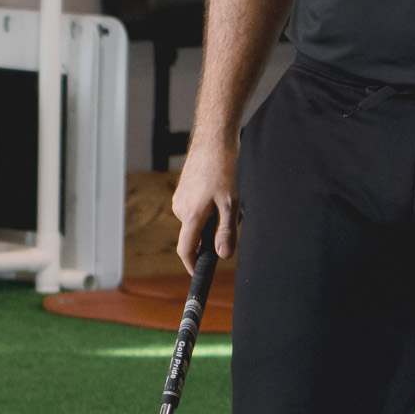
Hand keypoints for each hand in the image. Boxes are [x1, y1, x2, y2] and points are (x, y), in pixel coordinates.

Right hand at [170, 131, 238, 276]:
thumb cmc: (223, 169)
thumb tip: (224, 256)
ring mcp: (180, 199)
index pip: (185, 249)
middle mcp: (180, 209)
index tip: (199, 273)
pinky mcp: (183, 191)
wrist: (213, 140)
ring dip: (215, 218)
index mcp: (190, 214)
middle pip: (196, 235)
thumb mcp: (231, 202)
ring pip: (199, 221)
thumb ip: (227, 231)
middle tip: (234, 216)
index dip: (192, 265)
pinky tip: (221, 190)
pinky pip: (197, 209)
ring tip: (229, 198)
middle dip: (214, 234)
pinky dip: (210, 208)